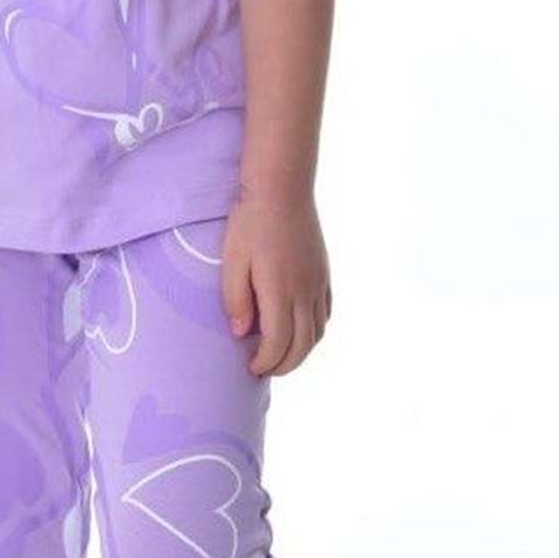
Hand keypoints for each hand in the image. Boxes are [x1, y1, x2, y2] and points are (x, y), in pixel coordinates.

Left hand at [221, 181, 331, 376]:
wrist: (282, 187)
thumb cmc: (250, 221)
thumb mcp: (232, 260)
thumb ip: (235, 299)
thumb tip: (242, 333)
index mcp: (280, 291)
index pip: (278, 343)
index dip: (265, 362)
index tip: (250, 368)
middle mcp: (305, 292)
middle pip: (303, 346)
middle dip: (284, 365)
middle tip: (264, 370)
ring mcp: (319, 283)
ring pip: (319, 332)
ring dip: (302, 352)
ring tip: (281, 356)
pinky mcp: (324, 273)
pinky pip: (326, 313)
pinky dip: (315, 331)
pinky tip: (300, 331)